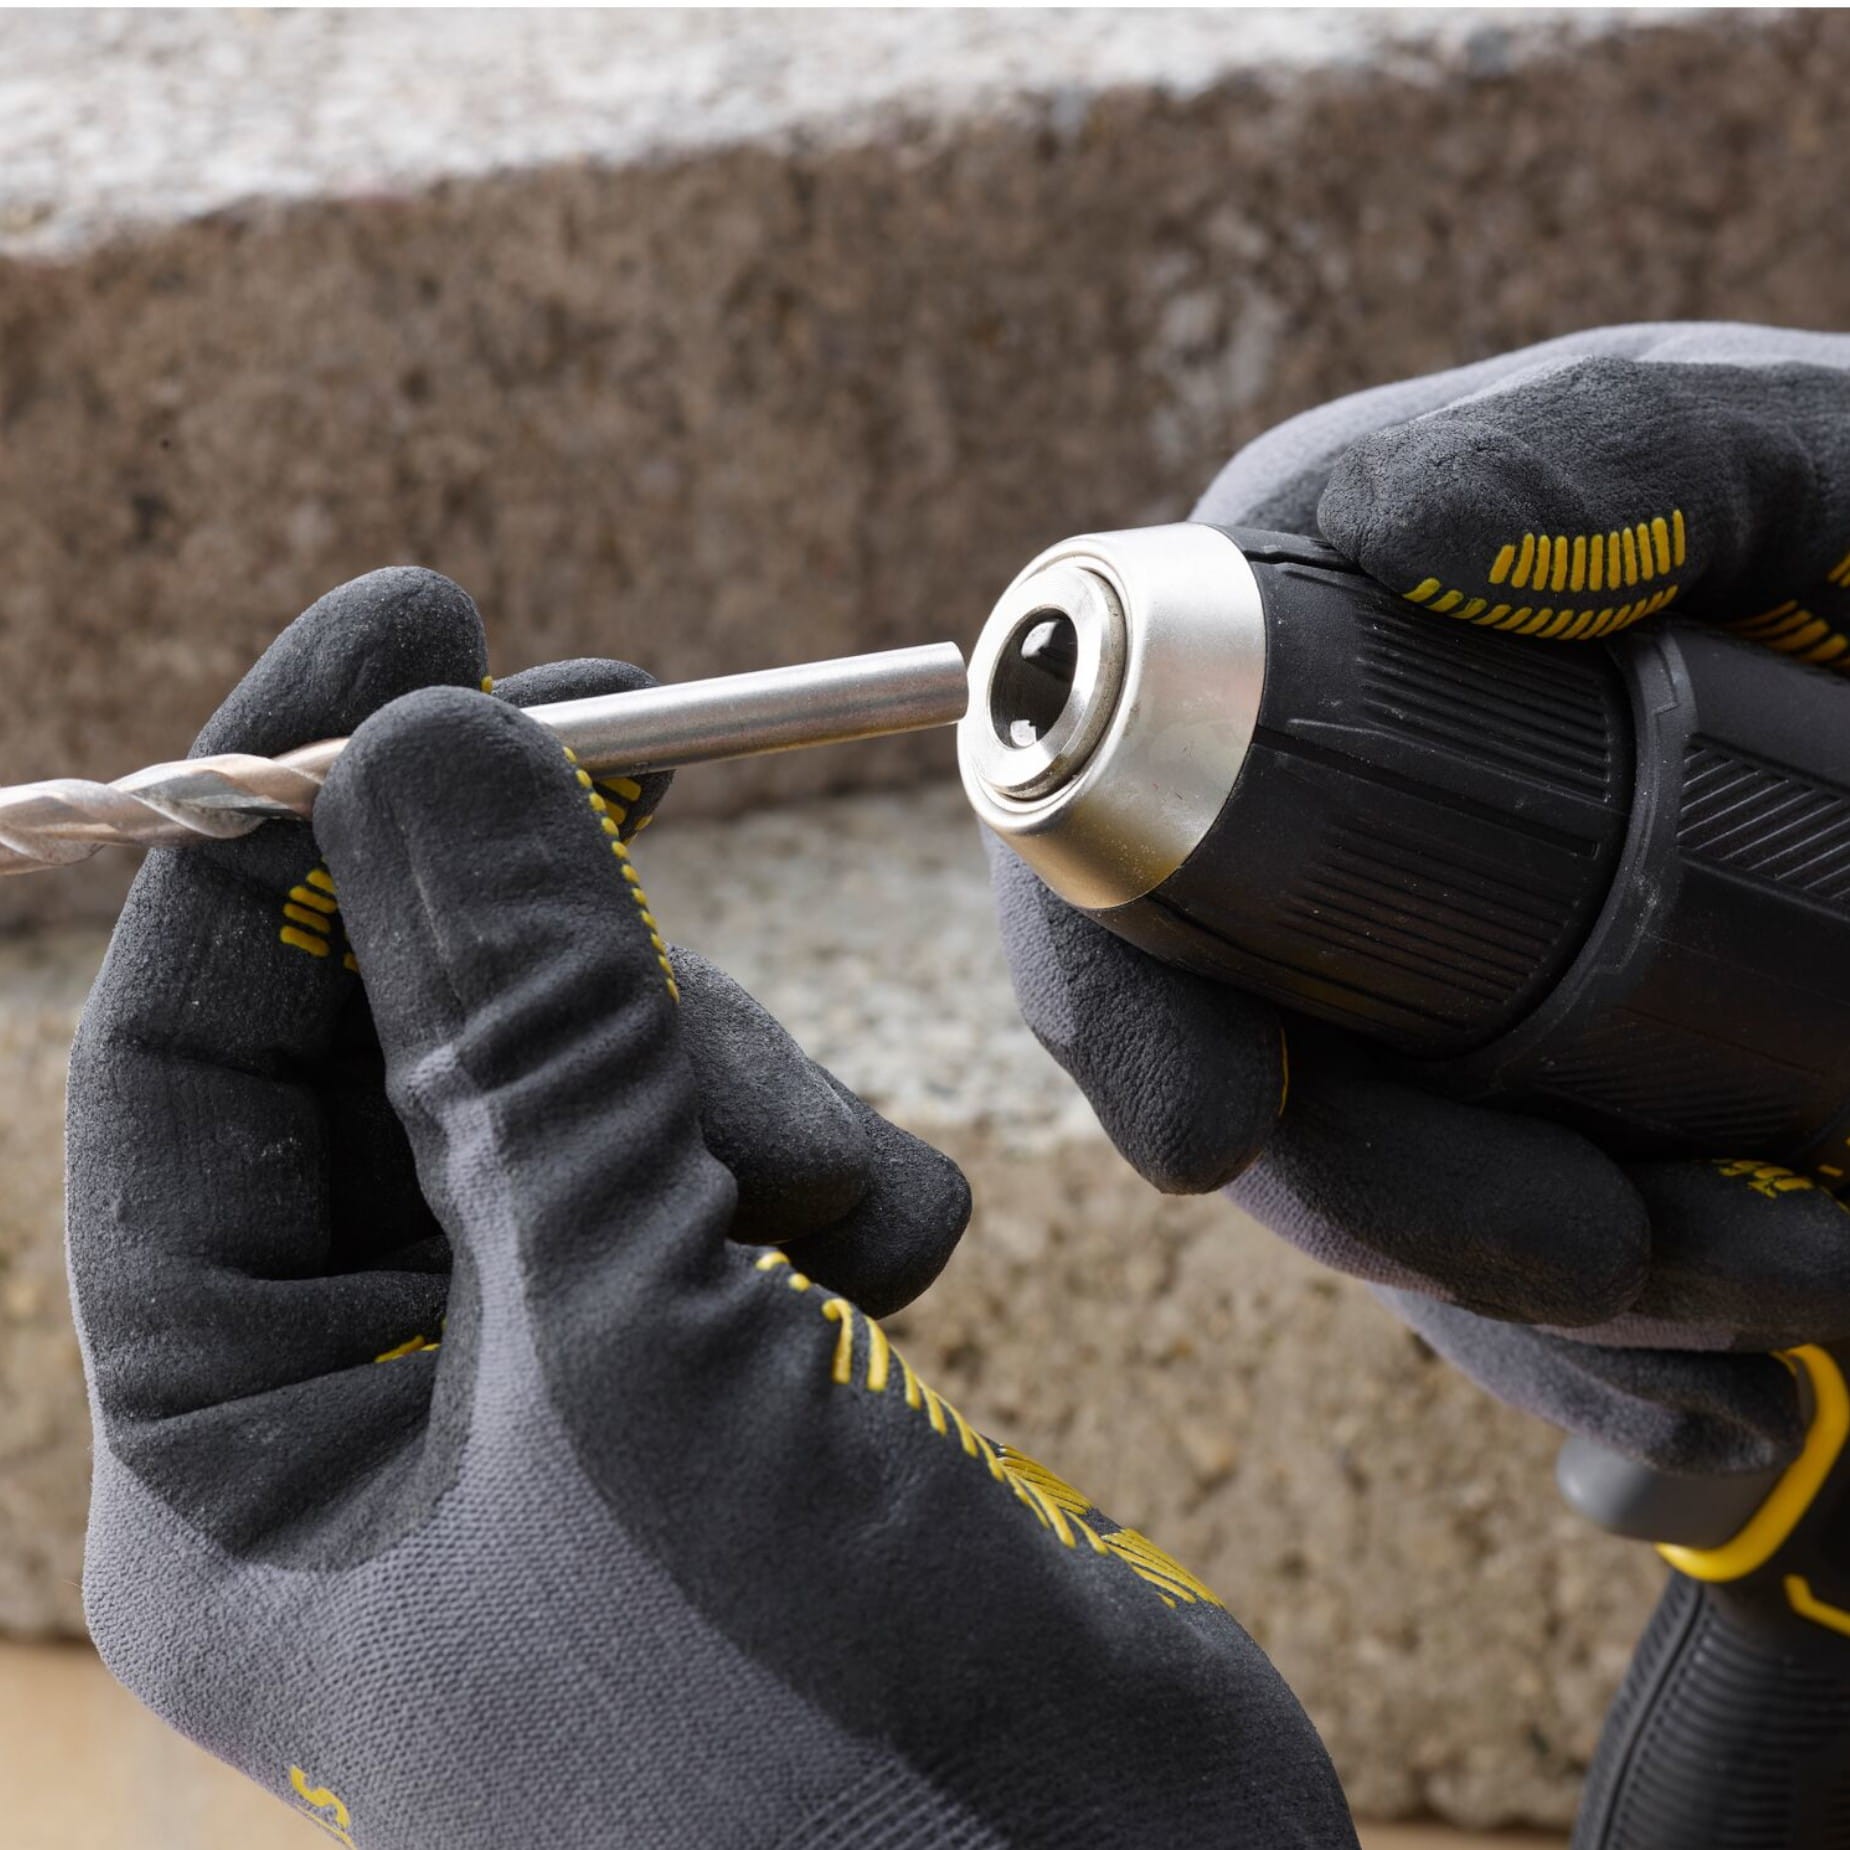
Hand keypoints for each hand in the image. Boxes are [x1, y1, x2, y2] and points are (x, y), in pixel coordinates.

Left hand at [68, 571, 1353, 1847]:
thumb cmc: (813, 1738)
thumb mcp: (630, 1344)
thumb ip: (522, 1032)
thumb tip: (422, 743)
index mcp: (238, 1450)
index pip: (186, 1055)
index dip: (287, 822)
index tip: (413, 621)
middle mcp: (374, 1407)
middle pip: (402, 1040)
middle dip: (539, 923)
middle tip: (648, 735)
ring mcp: (562, 1381)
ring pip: (586, 1084)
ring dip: (721, 1070)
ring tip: (837, 1186)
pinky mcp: (725, 1367)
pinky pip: (723, 1168)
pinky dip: (818, 1167)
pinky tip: (907, 1253)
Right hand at [993, 322, 1849, 1474]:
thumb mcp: (1795, 458)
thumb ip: (1633, 446)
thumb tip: (1407, 535)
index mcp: (1310, 645)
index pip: (1113, 835)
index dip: (1114, 993)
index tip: (1204, 1132)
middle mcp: (1321, 828)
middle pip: (1243, 1062)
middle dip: (1389, 1197)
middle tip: (1602, 1260)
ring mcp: (1412, 967)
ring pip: (1375, 1183)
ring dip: (1532, 1294)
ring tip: (1773, 1308)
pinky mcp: (1513, 1078)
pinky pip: (1485, 1243)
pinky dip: (1588, 1346)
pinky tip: (1718, 1395)